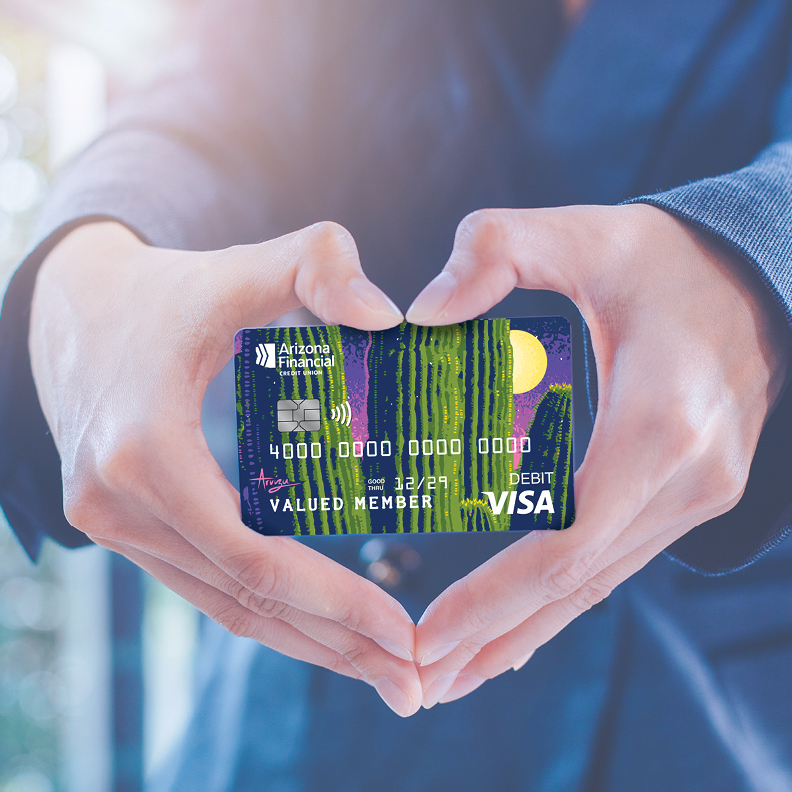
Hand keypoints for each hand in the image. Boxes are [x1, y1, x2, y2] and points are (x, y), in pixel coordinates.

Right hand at [30, 221, 421, 715]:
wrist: (76, 310)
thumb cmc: (169, 291)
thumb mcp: (243, 267)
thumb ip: (318, 265)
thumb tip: (389, 319)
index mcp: (146, 452)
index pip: (253, 558)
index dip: (335, 602)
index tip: (405, 631)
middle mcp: (118, 504)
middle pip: (243, 601)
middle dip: (334, 646)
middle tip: (412, 685)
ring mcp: (114, 523)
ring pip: (222, 605)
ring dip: (304, 642)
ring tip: (378, 668)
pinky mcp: (125, 524)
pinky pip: (205, 583)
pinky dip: (264, 611)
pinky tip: (318, 626)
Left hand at [406, 204, 789, 706]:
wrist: (753, 280)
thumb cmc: (664, 260)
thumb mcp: (580, 232)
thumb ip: (495, 251)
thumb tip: (420, 316)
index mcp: (660, 426)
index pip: (568, 544)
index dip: (494, 598)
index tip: (427, 635)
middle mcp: (687, 482)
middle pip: (577, 587)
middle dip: (493, 638)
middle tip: (416, 684)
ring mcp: (694, 499)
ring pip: (596, 589)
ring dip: (522, 635)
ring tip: (451, 677)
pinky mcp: (684, 498)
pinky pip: (612, 566)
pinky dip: (558, 605)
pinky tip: (515, 635)